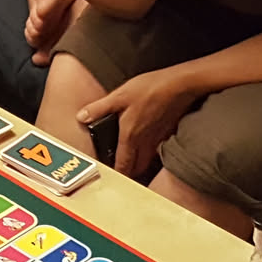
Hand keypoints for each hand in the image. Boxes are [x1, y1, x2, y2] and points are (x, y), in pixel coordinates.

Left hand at [79, 67, 199, 177]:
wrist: (180, 85)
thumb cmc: (150, 88)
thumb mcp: (119, 96)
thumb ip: (99, 109)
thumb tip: (81, 117)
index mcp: (130, 136)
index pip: (123, 165)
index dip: (117, 173)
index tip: (112, 176)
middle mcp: (146, 143)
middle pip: (138, 168)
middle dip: (129, 172)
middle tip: (121, 169)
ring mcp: (159, 139)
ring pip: (149, 161)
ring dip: (141, 164)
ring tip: (133, 159)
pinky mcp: (169, 133)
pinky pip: (159, 150)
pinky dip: (153, 152)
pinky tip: (148, 142)